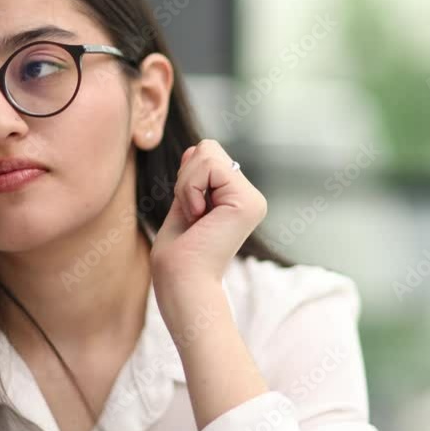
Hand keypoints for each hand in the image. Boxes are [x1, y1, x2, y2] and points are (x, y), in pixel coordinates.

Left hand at [149, 139, 267, 289]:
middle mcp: (249, 197)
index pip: (206, 156)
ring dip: (185, 184)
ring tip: (194, 217)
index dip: (185, 176)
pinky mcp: (248, 202)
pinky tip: (198, 216)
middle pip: (208, 148)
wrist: (182, 283)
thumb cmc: (177, 256)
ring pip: (207, 152)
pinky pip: (209, 165)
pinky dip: (190, 188)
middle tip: (189, 214)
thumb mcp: (183, 204)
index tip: (187, 211)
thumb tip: (197, 147)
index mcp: (236, 199)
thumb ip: (193, 178)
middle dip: (185, 176)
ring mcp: (252, 199)